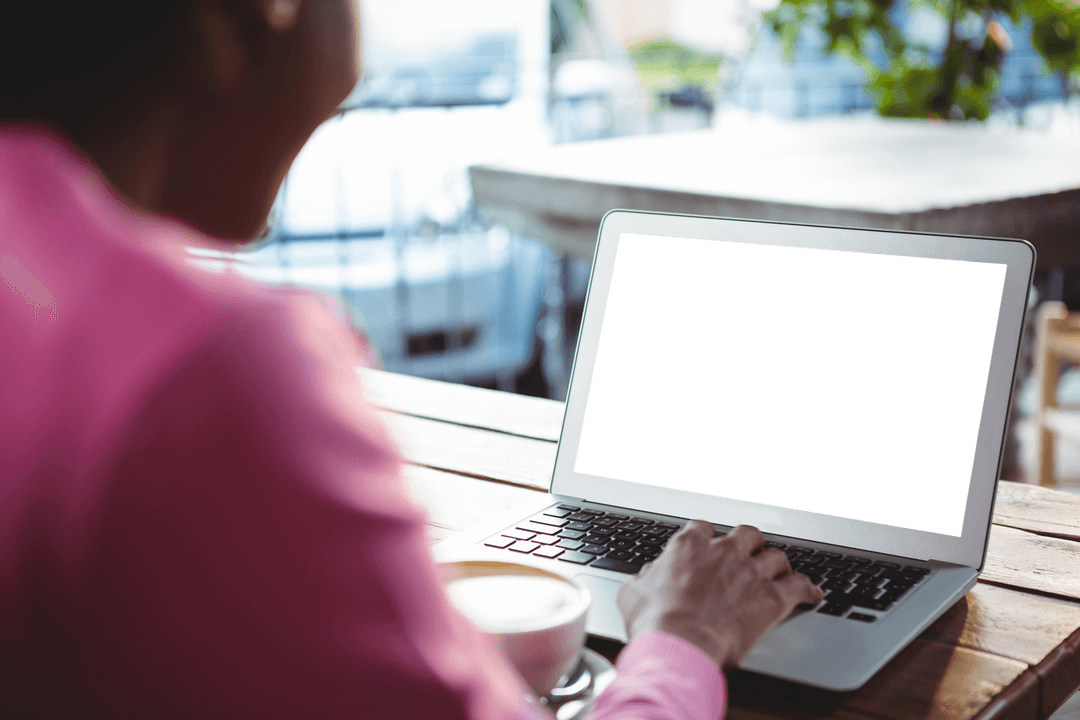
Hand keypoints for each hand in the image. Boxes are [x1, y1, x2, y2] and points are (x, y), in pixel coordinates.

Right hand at [616, 521, 822, 669]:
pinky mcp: (772, 597)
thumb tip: (647, 577)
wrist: (681, 644)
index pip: (703, 528)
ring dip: (777, 566)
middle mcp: (724, 551)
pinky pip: (800, 586)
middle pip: (748, 534)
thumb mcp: (633, 593)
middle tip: (747, 557)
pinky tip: (811, 594)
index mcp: (690, 545)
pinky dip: (808, 589)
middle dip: (749, 545)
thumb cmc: (655, 621)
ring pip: (776, 556)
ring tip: (778, 575)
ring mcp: (751, 572)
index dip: (707, 539)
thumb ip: (645, 578)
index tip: (707, 548)